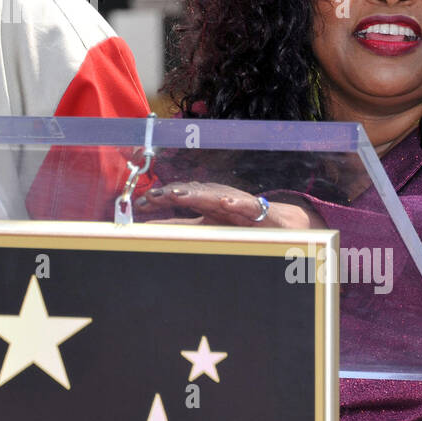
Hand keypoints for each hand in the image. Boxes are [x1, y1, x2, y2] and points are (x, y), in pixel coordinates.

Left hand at [135, 181, 320, 228]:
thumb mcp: (207, 227)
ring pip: (217, 196)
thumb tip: (151, 227)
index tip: (140, 202)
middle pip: (193, 193)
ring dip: (198, 194)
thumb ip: (181, 226)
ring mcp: (239, 205)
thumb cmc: (240, 225)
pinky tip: (226, 203)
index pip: (179, 199)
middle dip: (173, 193)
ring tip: (180, 195)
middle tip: (154, 196)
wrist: (281, 224)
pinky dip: (237, 204)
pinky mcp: (260, 212)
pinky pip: (249, 206)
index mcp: (206, 205)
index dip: (160, 199)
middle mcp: (220, 201)